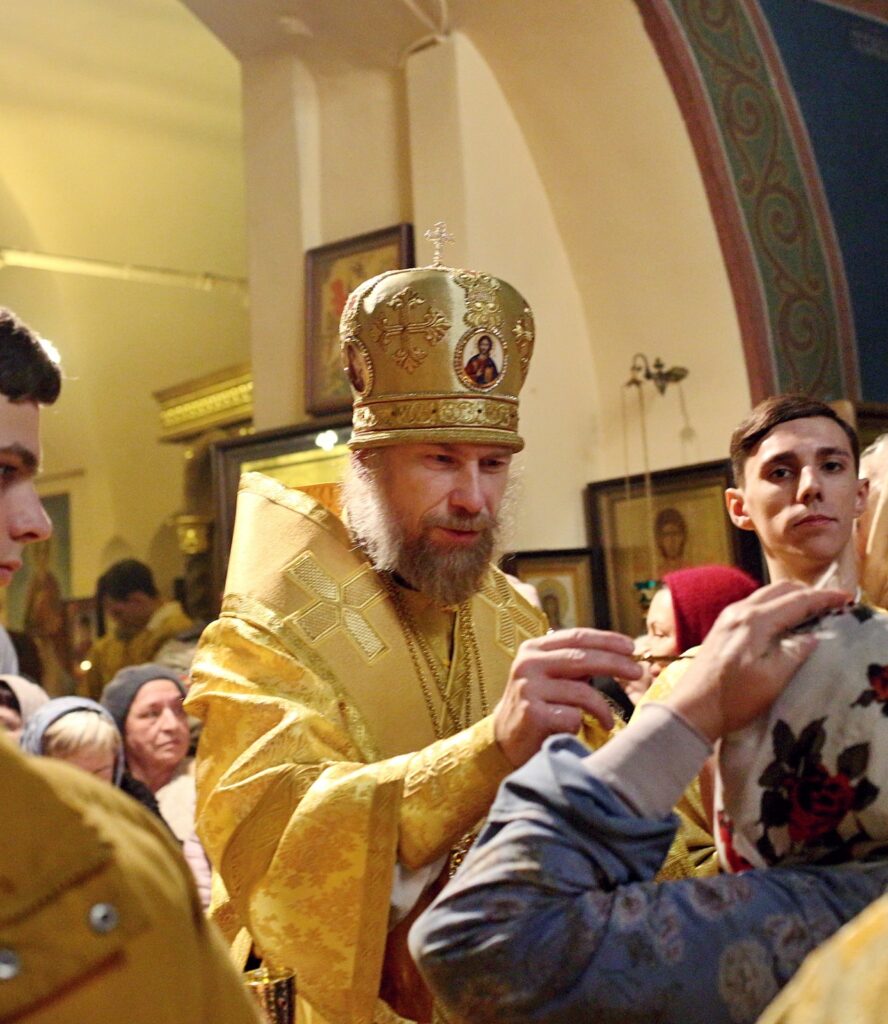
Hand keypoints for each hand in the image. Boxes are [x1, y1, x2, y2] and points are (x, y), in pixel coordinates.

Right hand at [493, 627, 640, 766]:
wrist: (505, 739)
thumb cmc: (539, 705)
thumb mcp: (553, 676)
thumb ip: (577, 664)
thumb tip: (622, 655)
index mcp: (535, 648)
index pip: (577, 637)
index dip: (607, 640)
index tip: (631, 647)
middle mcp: (528, 663)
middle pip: (582, 658)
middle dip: (615, 664)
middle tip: (637, 672)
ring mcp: (528, 687)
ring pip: (581, 691)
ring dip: (602, 708)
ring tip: (608, 721)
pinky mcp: (531, 713)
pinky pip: (571, 715)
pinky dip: (580, 724)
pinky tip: (575, 730)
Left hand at [666, 581, 850, 742]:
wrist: (690, 709)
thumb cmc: (733, 698)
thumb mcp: (772, 679)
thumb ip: (795, 653)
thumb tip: (812, 637)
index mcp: (754, 621)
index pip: (797, 601)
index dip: (824, 598)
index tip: (846, 597)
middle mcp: (739, 611)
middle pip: (780, 589)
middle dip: (808, 592)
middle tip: (832, 603)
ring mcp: (727, 617)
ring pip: (766, 595)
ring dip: (791, 597)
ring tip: (812, 609)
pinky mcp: (721, 627)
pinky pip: (754, 604)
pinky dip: (775, 605)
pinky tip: (783, 619)